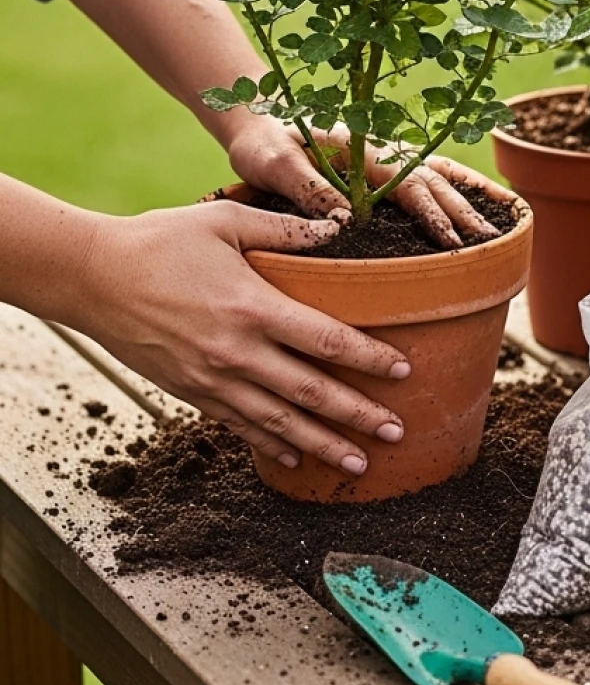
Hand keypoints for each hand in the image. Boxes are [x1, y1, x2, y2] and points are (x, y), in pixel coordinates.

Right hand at [72, 199, 411, 474]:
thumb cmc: (159, 241)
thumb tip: (337, 229)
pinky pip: (239, 426)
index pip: (326, 340)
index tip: (403, 372)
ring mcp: (212, 378)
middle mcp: (236, 352)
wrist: (91, 278)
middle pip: (310, 393)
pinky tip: (296, 459)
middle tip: (396, 434)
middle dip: (357, 416)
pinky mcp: (191, 392)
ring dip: (323, 445)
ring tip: (358, 464)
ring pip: (279, 421)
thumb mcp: (225, 220)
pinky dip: (271, 445)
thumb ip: (285, 228)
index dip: (368, 359)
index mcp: (252, 307)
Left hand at [227, 116, 498, 247]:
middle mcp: (381, 153)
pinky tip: (469, 204)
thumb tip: (348, 221)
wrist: (257, 124)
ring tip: (493, 227)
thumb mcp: (277, 165)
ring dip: (465, 200)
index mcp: (362, 151)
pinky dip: (452, 189)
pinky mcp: (378, 170)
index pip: (408, 184)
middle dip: (463, 210)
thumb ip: (310, 189)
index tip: (450, 240)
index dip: (431, 213)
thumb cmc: (264, 144)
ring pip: (436, 177)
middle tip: (490, 241)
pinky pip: (423, 178)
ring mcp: (384, 160)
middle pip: (433, 181)